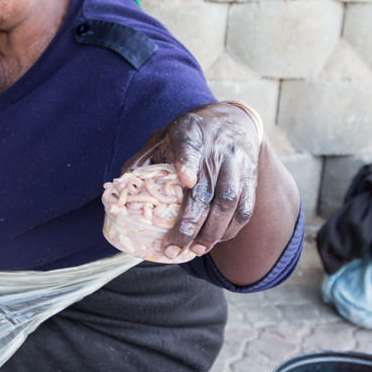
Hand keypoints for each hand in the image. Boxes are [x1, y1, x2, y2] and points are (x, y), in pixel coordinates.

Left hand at [122, 102, 260, 258]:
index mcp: (189, 133)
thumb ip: (142, 161)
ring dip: (211, 232)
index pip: (189, 146)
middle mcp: (216, 150)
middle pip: (207, 189)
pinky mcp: (250, 179)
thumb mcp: (161, 137)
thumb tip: (121, 190)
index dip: (187, 163)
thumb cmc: (188, 135)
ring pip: (228, 202)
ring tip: (195, 250)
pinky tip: (214, 241)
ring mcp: (236, 165)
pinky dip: (230, 229)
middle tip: (173, 248)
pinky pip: (245, 208)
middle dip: (190, 223)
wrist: (231, 121)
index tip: (186, 179)